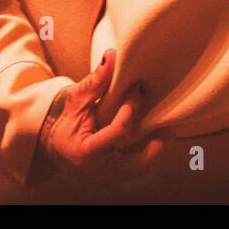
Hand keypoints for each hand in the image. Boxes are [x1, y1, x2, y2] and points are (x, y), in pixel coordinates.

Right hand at [32, 48, 167, 181]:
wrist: (57, 145)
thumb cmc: (66, 121)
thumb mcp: (76, 99)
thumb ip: (95, 81)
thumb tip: (112, 55)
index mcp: (86, 152)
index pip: (116, 134)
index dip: (129, 112)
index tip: (138, 90)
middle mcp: (101, 168)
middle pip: (137, 162)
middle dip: (156, 143)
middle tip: (170, 121)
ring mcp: (111, 174)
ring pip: (143, 167)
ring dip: (159, 147)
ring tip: (170, 125)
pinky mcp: (119, 172)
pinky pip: (141, 164)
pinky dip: (153, 149)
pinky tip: (162, 131)